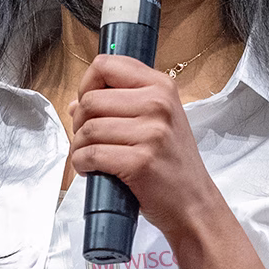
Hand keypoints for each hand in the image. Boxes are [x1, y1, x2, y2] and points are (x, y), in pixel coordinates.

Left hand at [67, 54, 225, 243]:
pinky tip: (91, 170)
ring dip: (79, 146)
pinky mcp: (140, 161)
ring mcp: (151, 133)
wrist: (193, 203)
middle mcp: (158, 103)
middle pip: (90, 100)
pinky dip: (82, 164)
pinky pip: (90, 154)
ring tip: (90, 157)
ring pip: (87, 129)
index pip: (106, 65)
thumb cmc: (172, 163)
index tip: (90, 105)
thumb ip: (121, 105)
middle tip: (89, 139)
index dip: (87, 84)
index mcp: (162, 86)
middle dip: (79, 122)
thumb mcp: (158, 122)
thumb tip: (75, 104)